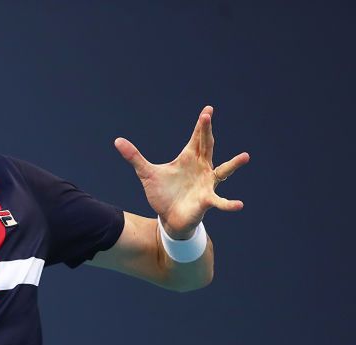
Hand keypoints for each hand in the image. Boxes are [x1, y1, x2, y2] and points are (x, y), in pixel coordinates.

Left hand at [115, 105, 249, 238]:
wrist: (168, 217)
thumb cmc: (162, 193)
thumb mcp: (147, 173)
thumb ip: (134, 157)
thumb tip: (117, 141)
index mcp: (189, 159)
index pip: (196, 138)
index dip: (201, 125)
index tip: (208, 110)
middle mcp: (202, 168)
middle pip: (205, 146)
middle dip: (205, 132)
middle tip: (208, 116)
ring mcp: (206, 183)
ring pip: (223, 172)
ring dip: (233, 164)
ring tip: (245, 156)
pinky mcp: (206, 200)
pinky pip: (219, 201)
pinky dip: (228, 204)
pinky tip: (238, 205)